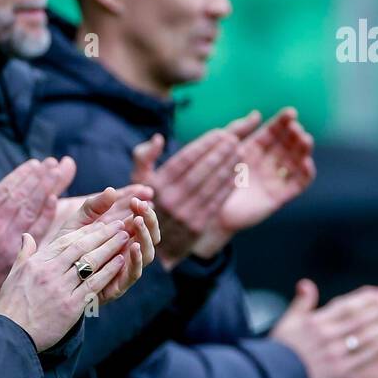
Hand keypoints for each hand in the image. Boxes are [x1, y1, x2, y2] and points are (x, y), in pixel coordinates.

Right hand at [0, 157, 73, 299]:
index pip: (5, 190)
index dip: (21, 175)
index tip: (34, 163)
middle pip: (22, 196)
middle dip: (38, 177)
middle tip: (53, 163)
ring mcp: (11, 239)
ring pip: (31, 208)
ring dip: (46, 189)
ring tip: (59, 172)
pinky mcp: (21, 253)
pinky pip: (37, 230)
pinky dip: (47, 214)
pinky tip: (56, 200)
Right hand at [0, 218, 132, 350]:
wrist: (10, 335)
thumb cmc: (10, 306)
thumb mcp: (13, 275)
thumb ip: (24, 254)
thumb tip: (26, 236)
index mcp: (37, 263)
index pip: (65, 241)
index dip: (85, 231)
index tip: (100, 224)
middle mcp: (49, 272)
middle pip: (81, 248)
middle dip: (103, 234)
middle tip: (119, 224)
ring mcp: (61, 289)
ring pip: (91, 263)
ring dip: (110, 248)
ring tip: (125, 238)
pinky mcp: (71, 306)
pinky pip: (94, 285)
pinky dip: (108, 271)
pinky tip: (120, 262)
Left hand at [45, 188, 160, 306]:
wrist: (52, 280)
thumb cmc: (65, 249)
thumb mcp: (77, 223)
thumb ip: (93, 206)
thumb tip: (111, 190)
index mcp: (122, 237)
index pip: (142, 221)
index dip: (143, 209)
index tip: (137, 197)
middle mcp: (128, 252)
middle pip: (150, 236)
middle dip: (149, 220)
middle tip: (141, 206)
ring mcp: (125, 269)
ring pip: (148, 254)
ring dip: (145, 237)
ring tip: (138, 221)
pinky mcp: (119, 285)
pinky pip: (134, 273)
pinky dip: (137, 259)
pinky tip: (133, 246)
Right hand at [132, 128, 239, 268]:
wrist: (153, 244)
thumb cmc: (147, 203)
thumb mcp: (138, 181)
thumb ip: (144, 157)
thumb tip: (158, 139)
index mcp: (155, 185)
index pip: (183, 160)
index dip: (203, 145)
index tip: (219, 133)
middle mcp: (168, 200)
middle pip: (199, 171)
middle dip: (219, 153)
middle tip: (233, 139)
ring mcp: (183, 215)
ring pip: (210, 186)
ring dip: (227, 168)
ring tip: (239, 151)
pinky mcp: (197, 227)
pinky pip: (216, 202)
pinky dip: (228, 186)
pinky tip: (237, 173)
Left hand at [191, 108, 315, 256]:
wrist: (206, 207)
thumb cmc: (211, 177)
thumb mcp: (225, 149)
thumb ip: (238, 131)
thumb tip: (257, 114)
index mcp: (253, 150)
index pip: (273, 132)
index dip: (283, 122)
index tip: (291, 112)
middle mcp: (265, 164)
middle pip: (287, 145)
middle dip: (294, 134)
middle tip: (296, 127)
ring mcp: (272, 180)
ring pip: (296, 162)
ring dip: (303, 150)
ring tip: (305, 139)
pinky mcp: (278, 197)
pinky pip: (297, 184)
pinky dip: (306, 173)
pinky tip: (306, 162)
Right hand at [270, 280, 377, 377]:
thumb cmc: (278, 350)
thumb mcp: (287, 323)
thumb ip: (301, 304)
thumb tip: (307, 284)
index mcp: (314, 323)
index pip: (345, 306)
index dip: (366, 298)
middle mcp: (325, 336)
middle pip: (359, 320)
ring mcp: (333, 355)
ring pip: (365, 338)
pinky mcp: (339, 372)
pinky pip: (363, 358)